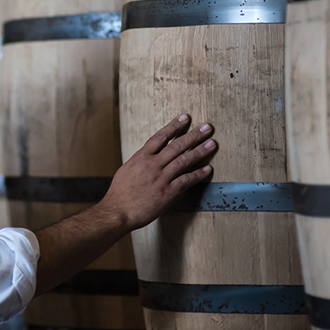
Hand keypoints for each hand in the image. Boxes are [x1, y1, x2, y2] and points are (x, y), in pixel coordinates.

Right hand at [104, 114, 215, 229]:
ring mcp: (160, 178)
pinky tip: (207, 169)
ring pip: (184, 160)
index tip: (185, 117)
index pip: (160, 136)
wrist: (117, 211)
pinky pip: (186, 180)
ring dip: (200, 151)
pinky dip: (198, 174)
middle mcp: (152, 165)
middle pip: (176, 145)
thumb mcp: (126, 170)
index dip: (174, 126)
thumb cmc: (120, 193)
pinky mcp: (167, 192)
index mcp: (141, 157)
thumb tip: (147, 155)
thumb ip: (140, 161)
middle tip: (206, 127)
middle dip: (193, 135)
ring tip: (212, 144)